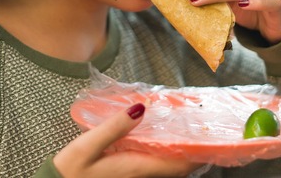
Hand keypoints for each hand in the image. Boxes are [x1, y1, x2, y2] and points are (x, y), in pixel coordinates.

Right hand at [53, 103, 201, 176]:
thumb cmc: (70, 170)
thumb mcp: (87, 146)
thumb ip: (114, 127)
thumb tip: (142, 109)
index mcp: (136, 168)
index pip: (177, 164)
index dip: (197, 153)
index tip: (211, 138)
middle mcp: (139, 176)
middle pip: (176, 167)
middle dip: (192, 151)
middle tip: (202, 129)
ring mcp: (133, 177)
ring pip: (165, 167)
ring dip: (179, 152)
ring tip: (187, 131)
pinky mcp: (125, 174)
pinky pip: (152, 164)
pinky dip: (163, 153)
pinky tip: (160, 138)